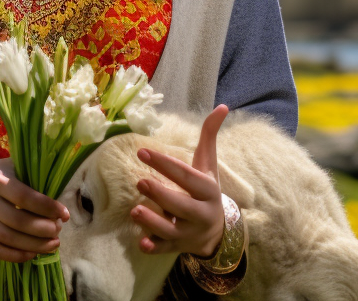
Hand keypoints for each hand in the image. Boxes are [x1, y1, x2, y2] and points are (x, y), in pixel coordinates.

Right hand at [0, 153, 69, 262]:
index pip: (23, 196)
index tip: (64, 214)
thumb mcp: (10, 166)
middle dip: (43, 229)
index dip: (46, 207)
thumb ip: (30, 176)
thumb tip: (60, 194)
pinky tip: (32, 253)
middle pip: (16, 220)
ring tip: (53, 244)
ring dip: (34, 245)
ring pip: (7, 238)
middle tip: (58, 230)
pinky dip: (15, 256)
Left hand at [130, 104, 229, 256]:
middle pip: (182, 205)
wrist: (217, 232)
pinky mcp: (177, 247)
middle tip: (140, 181)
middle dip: (161, 194)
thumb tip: (222, 106)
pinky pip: (165, 250)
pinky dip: (154, 248)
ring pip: (171, 230)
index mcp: (208, 190)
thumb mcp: (208, 166)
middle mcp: (201, 213)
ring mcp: (189, 232)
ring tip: (135, 210)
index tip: (142, 151)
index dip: (166, 164)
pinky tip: (142, 243)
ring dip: (153, 222)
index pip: (187, 176)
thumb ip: (209, 137)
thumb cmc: (205, 191)